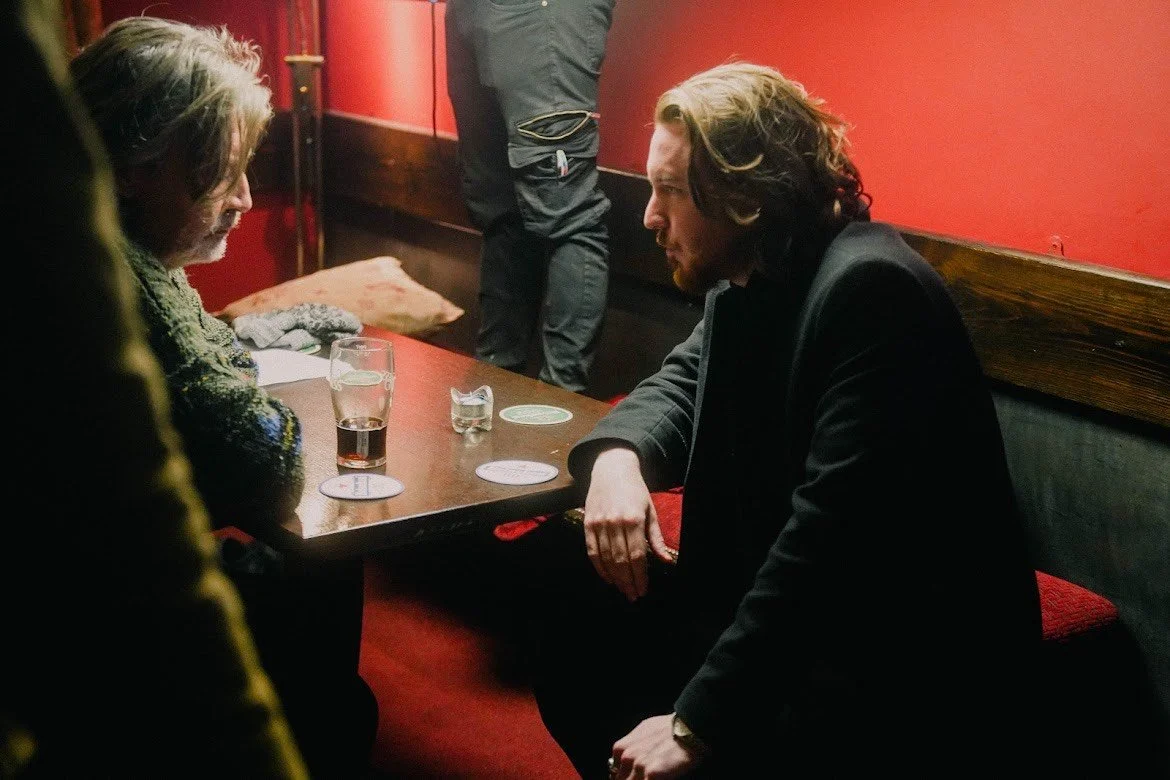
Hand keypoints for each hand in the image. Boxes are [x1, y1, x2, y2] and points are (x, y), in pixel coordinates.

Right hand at [584, 448, 673, 600]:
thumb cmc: (635, 490)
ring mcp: (599, 523)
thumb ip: (656, 537)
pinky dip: (599, 567)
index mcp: (634, 519)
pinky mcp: (588, 523)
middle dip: (628, 581)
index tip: (643, 590)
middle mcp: (615, 522)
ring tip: (623, 589)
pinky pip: (592, 551)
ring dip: (615, 578)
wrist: (612, 468)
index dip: (640, 576)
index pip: (637, 555)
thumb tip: (666, 560)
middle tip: (633, 595)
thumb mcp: (651, 511)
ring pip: (606, 558)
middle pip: (621, 560)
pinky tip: (608, 577)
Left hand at [610, 714, 699, 778]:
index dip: (626, 778)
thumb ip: (632, 746)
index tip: (634, 778)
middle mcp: (626, 757)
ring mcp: (638, 767)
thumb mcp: (643, 731)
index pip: (615, 773)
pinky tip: (660, 779)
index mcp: (621, 748)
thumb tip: (627, 758)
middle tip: (645, 777)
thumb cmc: (669, 728)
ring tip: (652, 777)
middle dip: (633, 779)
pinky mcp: (651, 775)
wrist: (688, 728)